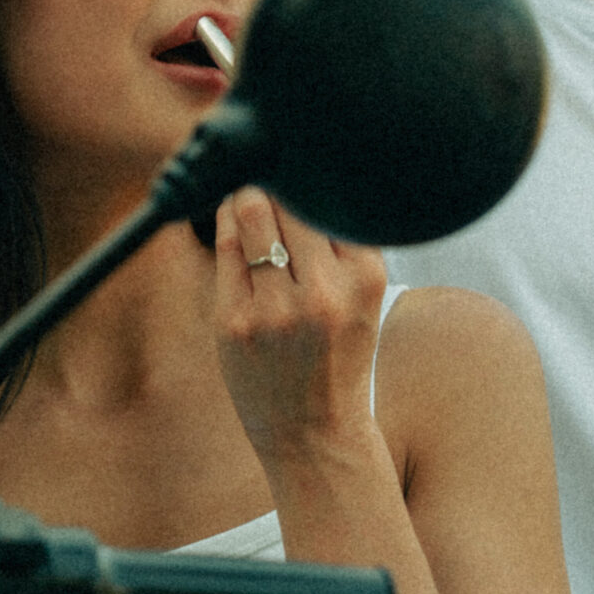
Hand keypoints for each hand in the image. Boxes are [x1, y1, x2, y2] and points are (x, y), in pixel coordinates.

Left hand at [213, 189, 386, 463]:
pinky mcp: (234, 323)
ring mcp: (276, 310)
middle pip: (291, 196)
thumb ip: (344, 242)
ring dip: (247, 191)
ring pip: (254, 212)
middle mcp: (325, 292)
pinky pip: (226, 247)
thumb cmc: (338, 354)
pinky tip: (232, 215)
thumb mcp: (363, 298)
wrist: (314, 434)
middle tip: (268, 165)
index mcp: (366, 278)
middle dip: (276, 175)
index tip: (302, 158)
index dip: (313, 170)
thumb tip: (308, 170)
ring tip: (249, 187)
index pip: (333, 196)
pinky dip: (228, 222)